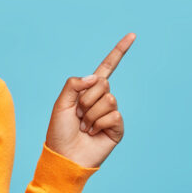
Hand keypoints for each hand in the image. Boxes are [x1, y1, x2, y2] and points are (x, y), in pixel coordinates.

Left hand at [44, 32, 135, 167]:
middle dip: (85, 99)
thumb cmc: (59, 132)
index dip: (118, 52)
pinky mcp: (117, 127)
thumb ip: (74, 85)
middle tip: (76, 115)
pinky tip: (93, 133)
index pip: (106, 68)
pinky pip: (114, 115)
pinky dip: (99, 123)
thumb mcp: (60, 103)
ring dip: (90, 114)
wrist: (64, 156)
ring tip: (83, 127)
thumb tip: (96, 77)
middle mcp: (101, 99)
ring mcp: (110, 113)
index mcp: (87, 91)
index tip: (132, 35)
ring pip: (108, 99)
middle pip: (103, 83)